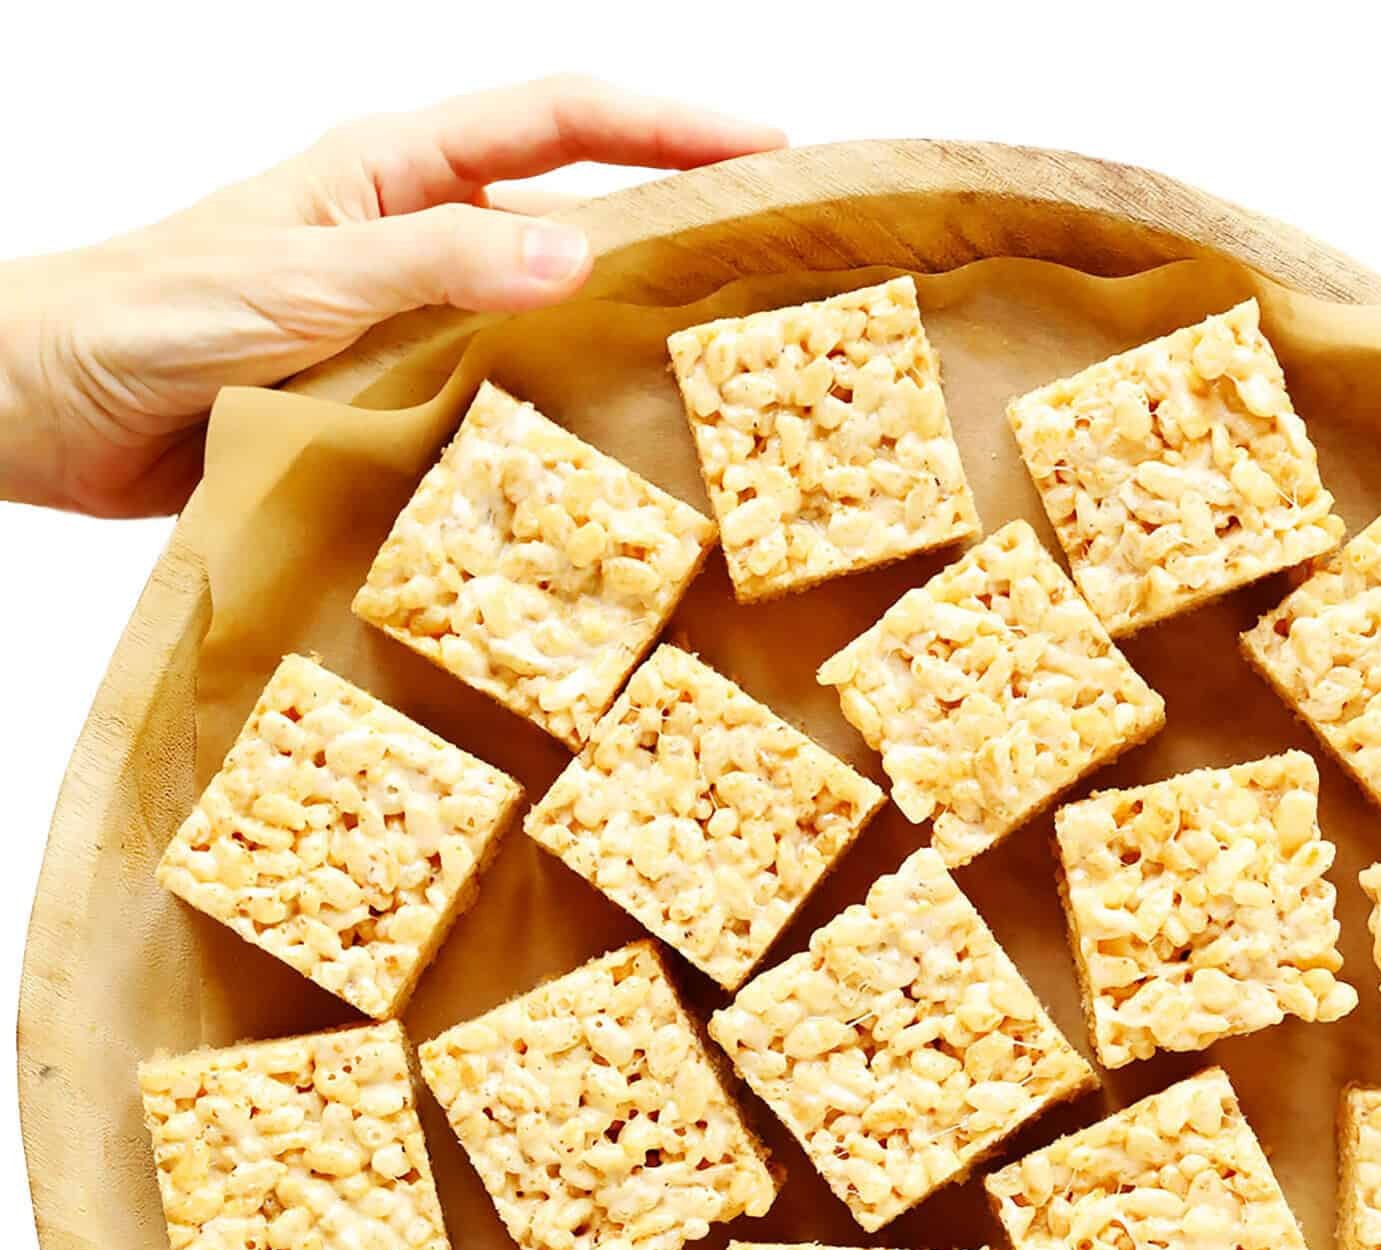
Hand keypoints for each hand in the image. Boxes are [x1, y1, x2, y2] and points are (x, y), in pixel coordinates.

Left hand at [0, 76, 782, 517]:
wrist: (53, 405)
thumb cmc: (151, 312)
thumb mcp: (306, 276)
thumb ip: (437, 265)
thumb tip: (580, 254)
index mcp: (395, 170)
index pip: (560, 120)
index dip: (667, 124)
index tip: (766, 146)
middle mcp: (413, 237)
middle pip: (572, 209)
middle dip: (674, 221)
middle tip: (775, 265)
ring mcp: (405, 323)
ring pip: (539, 317)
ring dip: (617, 336)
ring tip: (714, 375)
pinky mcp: (384, 404)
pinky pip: (488, 407)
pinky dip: (543, 427)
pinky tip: (594, 466)